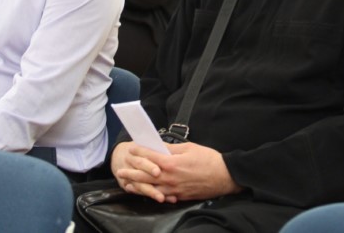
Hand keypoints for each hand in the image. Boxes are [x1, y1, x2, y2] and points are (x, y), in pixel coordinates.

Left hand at [113, 141, 240, 202]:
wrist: (224, 176)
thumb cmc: (208, 159)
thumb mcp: (189, 148)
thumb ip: (171, 149)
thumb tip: (159, 146)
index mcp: (171, 163)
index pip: (149, 157)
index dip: (138, 152)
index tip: (130, 149)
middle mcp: (169, 178)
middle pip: (145, 176)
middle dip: (131, 173)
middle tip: (120, 171)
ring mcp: (174, 189)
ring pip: (150, 188)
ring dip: (137, 186)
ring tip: (127, 184)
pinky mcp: (179, 196)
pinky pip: (162, 196)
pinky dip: (152, 194)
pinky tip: (147, 193)